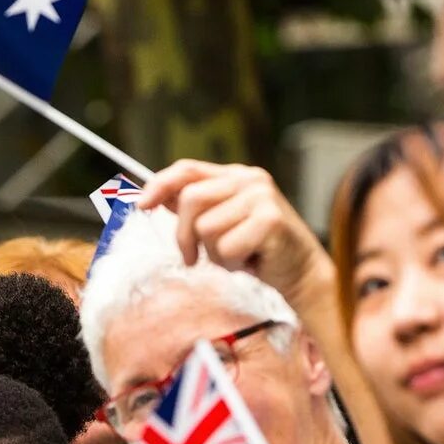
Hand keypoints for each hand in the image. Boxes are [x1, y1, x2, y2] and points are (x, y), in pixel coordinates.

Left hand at [136, 161, 331, 304]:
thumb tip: (157, 197)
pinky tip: (252, 262)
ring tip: (238, 256)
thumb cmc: (258, 251)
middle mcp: (249, 180)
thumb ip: (196, 208)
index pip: (187, 170)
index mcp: (235, 175)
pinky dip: (233, 263)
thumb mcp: (222, 224)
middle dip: (184, 236)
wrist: (301, 273)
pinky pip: (227, 247)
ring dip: (215, 254)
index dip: (159, 185)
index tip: (142, 205)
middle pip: (191, 200)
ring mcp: (261, 197)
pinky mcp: (270, 220)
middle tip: (193, 258)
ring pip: (206, 228)